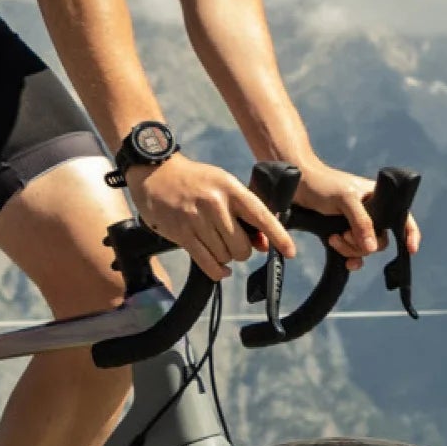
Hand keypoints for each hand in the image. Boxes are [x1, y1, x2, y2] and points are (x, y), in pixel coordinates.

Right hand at [129, 155, 288, 279]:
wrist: (156, 174)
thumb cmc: (196, 181)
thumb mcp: (223, 186)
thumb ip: (245, 213)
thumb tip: (264, 245)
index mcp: (230, 188)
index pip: (261, 216)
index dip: (278, 236)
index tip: (289, 252)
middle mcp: (215, 204)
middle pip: (241, 246)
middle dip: (242, 251)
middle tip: (234, 242)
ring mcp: (197, 220)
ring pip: (225, 257)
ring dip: (225, 257)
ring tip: (216, 243)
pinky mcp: (182, 234)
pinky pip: (207, 264)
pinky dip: (217, 271)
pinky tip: (220, 268)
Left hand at [281, 160, 419, 269]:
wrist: (297, 186)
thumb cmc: (323, 184)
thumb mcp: (346, 199)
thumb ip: (362, 222)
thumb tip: (373, 247)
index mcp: (378, 199)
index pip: (402, 217)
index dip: (410, 233)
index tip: (410, 249)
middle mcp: (370, 213)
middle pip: (380, 240)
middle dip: (363, 244)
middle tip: (344, 234)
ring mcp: (356, 225)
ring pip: (366, 249)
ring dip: (351, 250)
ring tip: (334, 238)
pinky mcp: (342, 234)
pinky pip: (353, 254)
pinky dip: (350, 258)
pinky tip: (344, 260)